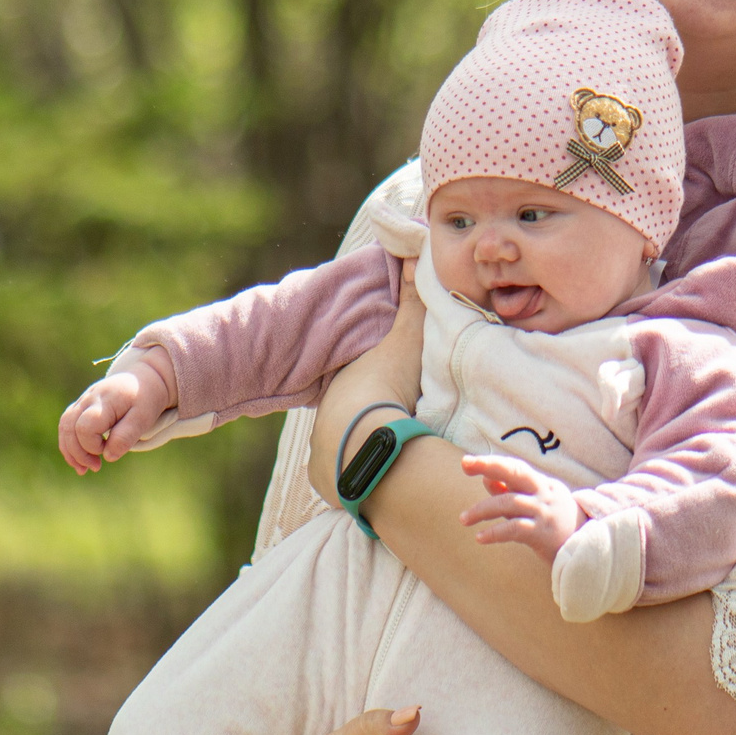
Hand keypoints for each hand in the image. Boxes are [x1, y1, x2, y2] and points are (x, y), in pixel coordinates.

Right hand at [56, 344, 177, 472]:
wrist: (145, 380)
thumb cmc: (145, 400)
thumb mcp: (143, 418)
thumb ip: (126, 436)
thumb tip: (108, 457)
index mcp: (105, 401)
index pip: (85, 428)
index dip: (92, 446)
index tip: (108, 451)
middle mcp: (90, 398)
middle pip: (70, 427)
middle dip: (79, 452)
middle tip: (96, 467)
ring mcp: (83, 400)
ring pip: (65, 425)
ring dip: (70, 450)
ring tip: (83, 470)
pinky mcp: (81, 405)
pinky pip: (67, 424)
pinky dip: (70, 442)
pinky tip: (79, 459)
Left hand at [308, 260, 427, 504]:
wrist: (366, 446)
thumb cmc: (383, 388)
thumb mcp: (404, 340)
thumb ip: (411, 301)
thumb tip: (411, 251)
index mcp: (342, 384)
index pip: (355, 378)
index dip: (369, 379)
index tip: (385, 384)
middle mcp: (326, 417)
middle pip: (348, 414)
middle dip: (362, 418)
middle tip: (388, 421)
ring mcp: (324, 453)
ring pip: (342, 448)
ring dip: (357, 450)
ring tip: (382, 456)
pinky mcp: (330, 483)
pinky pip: (342, 477)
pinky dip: (354, 477)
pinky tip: (368, 480)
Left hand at [459, 455, 581, 563]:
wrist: (591, 551)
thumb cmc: (558, 527)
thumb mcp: (537, 505)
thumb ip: (512, 492)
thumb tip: (485, 478)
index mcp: (544, 485)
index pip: (515, 468)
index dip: (492, 462)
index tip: (467, 462)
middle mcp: (545, 494)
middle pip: (515, 472)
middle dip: (489, 465)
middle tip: (464, 463)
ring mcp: (545, 512)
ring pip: (509, 503)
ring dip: (482, 509)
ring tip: (464, 519)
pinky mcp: (543, 533)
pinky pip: (514, 529)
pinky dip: (495, 532)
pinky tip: (480, 537)